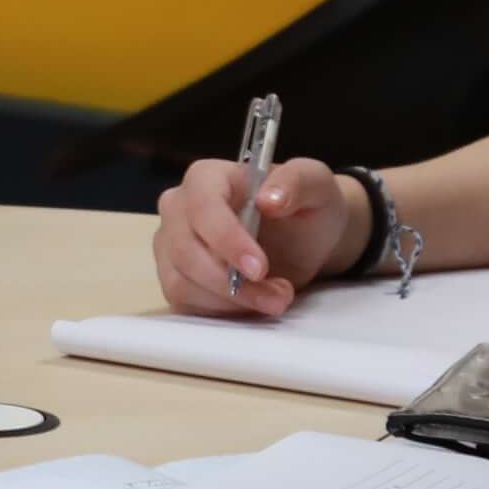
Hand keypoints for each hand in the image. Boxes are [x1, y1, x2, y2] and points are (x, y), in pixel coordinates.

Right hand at [151, 156, 367, 321]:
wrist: (306, 241)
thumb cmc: (306, 207)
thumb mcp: (316, 185)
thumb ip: (296, 182)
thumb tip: (268, 198)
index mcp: (207, 177)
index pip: (202, 206)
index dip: (225, 240)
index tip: (259, 268)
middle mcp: (179, 208)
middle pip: (185, 250)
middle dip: (231, 282)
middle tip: (279, 294)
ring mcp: (172, 245)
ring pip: (181, 282)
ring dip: (231, 301)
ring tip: (275, 298)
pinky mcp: (175, 278)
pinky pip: (185, 303)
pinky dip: (221, 311)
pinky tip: (252, 303)